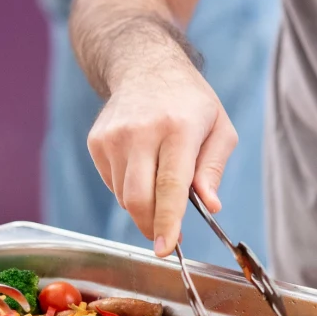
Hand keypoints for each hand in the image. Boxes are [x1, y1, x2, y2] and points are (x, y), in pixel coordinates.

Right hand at [87, 60, 235, 256]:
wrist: (145, 67)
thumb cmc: (191, 102)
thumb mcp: (220, 129)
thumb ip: (213, 169)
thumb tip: (210, 206)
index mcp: (178, 128)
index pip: (170, 185)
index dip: (168, 221)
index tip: (167, 248)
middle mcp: (141, 132)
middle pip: (138, 198)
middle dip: (153, 226)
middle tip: (168, 235)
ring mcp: (113, 137)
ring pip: (124, 196)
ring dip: (144, 205)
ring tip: (160, 179)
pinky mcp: (96, 143)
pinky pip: (112, 184)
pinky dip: (129, 189)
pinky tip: (143, 166)